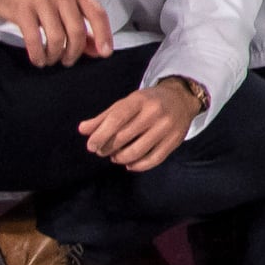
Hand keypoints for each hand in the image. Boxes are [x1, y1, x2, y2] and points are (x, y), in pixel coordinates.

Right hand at [0, 0, 114, 67]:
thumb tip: (98, 51)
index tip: (105, 54)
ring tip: (51, 59)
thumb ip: (83, 26)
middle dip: (74, 52)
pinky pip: (35, 39)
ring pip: (57, 38)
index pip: (98, 14)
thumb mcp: (65, 6)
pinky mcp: (23, 10)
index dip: (104, 36)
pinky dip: (38, 54)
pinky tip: (39, 59)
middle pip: (77, 31)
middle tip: (68, 60)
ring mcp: (42, 0)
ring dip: (55, 55)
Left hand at [78, 75, 203, 171]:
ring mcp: (166, 128)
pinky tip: (129, 164)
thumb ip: (104, 117)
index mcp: (139, 100)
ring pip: (138, 151)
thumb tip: (82, 130)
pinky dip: (137, 166)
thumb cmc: (147, 102)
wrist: (182, 98)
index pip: (117, 118)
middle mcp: (154, 113)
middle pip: (124, 136)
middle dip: (107, 148)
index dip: (101, 134)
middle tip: (101, 151)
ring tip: (115, 156)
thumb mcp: (126, 103)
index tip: (91, 146)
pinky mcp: (175, 141)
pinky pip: (153, 160)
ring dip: (120, 158)